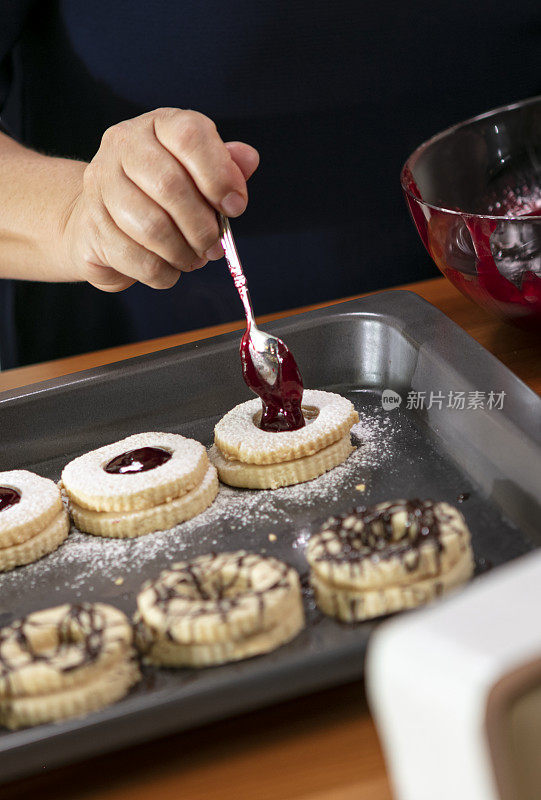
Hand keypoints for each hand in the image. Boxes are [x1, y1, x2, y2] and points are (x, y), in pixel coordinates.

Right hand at [62, 108, 258, 291]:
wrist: (100, 216)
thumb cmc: (161, 194)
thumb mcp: (198, 172)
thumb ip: (226, 166)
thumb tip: (248, 159)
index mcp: (160, 125)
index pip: (190, 136)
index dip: (220, 176)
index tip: (235, 207)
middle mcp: (124, 146)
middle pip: (170, 185)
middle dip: (202, 226)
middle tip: (213, 246)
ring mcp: (101, 183)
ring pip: (151, 226)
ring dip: (182, 252)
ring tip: (193, 258)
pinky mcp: (91, 224)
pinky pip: (135, 258)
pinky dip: (162, 272)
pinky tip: (170, 269)